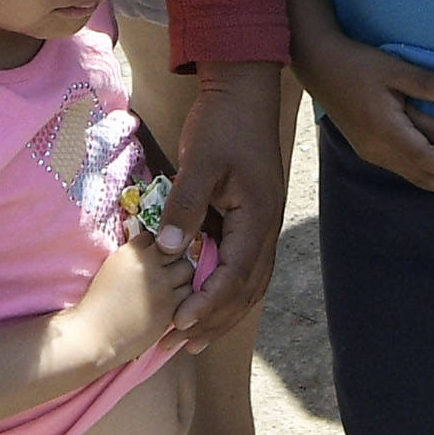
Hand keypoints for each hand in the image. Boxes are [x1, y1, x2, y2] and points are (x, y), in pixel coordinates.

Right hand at [72, 233, 197, 370]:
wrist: (94, 335)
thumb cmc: (97, 306)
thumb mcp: (112, 270)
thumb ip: (132, 259)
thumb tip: (149, 253)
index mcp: (131, 253)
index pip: (154, 237)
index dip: (156, 247)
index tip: (153, 258)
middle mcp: (149, 265)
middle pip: (177, 250)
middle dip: (174, 259)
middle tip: (167, 273)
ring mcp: (162, 284)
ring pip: (187, 270)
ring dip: (182, 277)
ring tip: (171, 288)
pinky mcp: (170, 306)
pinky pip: (189, 293)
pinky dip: (184, 296)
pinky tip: (172, 303)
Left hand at [158, 68, 290, 338]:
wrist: (244, 91)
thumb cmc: (222, 122)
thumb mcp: (199, 160)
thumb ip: (185, 205)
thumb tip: (167, 249)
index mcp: (257, 217)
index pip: (235, 275)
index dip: (208, 303)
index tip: (180, 323)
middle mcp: (266, 228)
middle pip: (246, 290)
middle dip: (214, 319)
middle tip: (181, 344)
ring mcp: (262, 225)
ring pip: (248, 283)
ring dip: (222, 312)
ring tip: (192, 336)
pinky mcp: (251, 218)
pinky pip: (242, 266)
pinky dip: (225, 290)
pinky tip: (204, 300)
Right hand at [293, 31, 433, 196]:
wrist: (319, 66)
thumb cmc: (357, 63)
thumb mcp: (392, 68)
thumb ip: (425, 82)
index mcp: (385, 130)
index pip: (424, 157)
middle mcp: (378, 149)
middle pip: (422, 176)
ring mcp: (372, 152)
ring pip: (413, 176)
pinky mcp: (369, 149)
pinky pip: (403, 169)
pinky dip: (427, 174)